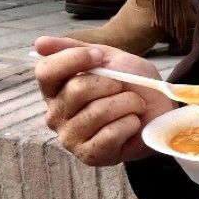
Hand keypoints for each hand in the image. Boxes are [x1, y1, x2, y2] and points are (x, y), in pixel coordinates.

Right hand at [33, 36, 174, 167]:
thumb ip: (73, 48)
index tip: (99, 57)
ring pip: (98, 112)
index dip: (75, 59)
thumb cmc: (131, 83)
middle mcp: (55, 115)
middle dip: (111, 84)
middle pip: (76, 89)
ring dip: (127, 103)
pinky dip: (130, 124)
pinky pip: (110, 134)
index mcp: (54, 90)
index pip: (46, 71)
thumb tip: (39, 43)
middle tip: (123, 89)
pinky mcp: (89, 156)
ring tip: (133, 106)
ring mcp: (70, 138)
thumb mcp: (106, 57)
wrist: (159, 108)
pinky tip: (133, 124)